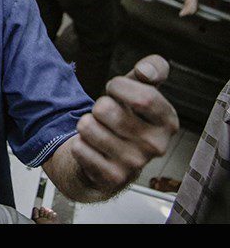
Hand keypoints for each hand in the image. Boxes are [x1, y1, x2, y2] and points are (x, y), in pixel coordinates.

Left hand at [71, 55, 178, 194]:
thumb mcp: (141, 88)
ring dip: (85, 124)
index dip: (118, 86)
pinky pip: (79, 148)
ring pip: (87, 127)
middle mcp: (156, 146)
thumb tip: (146, 70)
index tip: (114, 88)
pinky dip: (79, 144)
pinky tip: (93, 148)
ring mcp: (134, 164)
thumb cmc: (128, 116)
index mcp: (168, 122)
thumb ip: (152, 70)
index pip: (144, 98)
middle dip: (97, 105)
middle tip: (105, 114)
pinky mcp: (112, 177)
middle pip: (106, 109)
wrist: (111, 155)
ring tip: (98, 130)